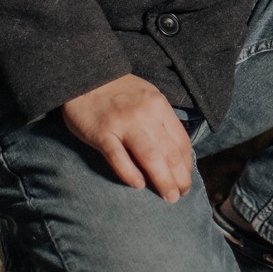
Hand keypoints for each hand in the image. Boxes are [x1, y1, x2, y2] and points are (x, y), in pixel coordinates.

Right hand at [60, 74, 191, 201]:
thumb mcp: (148, 97)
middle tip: (182, 195)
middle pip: (169, 152)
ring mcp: (123, 124)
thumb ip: (161, 120)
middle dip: (179, 177)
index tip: (186, 179)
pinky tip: (138, 185)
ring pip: (150, 157)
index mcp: (159, 106)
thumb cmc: (119, 90)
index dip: (187, 164)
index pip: (180, 141)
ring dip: (162, 180)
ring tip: (169, 197)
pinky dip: (130, 173)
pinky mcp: (102, 133)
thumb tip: (175, 151)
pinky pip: (118, 157)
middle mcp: (145, 115)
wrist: (85, 74)